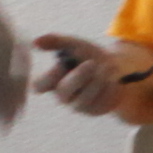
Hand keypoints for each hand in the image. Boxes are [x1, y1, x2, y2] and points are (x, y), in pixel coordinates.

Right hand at [26, 31, 149, 118]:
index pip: (39, 86)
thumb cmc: (89, 56)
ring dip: (97, 80)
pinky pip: (100, 101)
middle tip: (92, 63)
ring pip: (84, 98)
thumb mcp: (74, 45)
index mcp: (53, 80)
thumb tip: (35, 42)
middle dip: (79, 76)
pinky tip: (113, 79)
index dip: (48, 77)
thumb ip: (56, 42)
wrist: (118, 67)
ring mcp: (78, 105)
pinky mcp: (94, 110)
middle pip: (63, 91)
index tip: (61, 64)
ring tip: (107, 66)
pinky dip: (108, 86)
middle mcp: (63, 95)